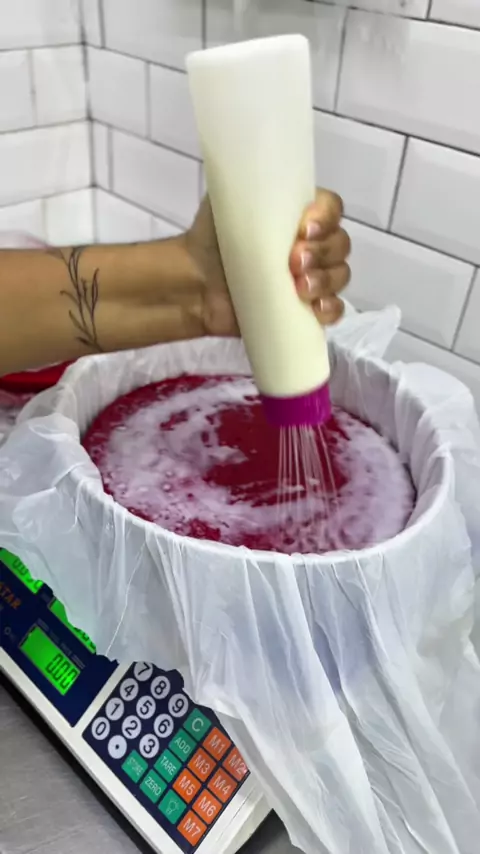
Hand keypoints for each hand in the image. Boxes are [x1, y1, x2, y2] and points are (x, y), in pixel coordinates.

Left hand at [186, 189, 349, 336]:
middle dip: (323, 252)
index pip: (332, 208)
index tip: (305, 229)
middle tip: (294, 262)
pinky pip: (334, 309)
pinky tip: (316, 307)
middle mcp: (312, 244)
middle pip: (340, 244)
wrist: (195, 281)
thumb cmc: (213, 238)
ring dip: (327, 280)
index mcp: (300, 214)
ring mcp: (311, 278)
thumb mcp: (229, 199)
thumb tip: (258, 165)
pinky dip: (330, 308)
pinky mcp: (304, 310)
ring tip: (300, 287)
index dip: (326, 218)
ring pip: (340, 275)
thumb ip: (251, 181)